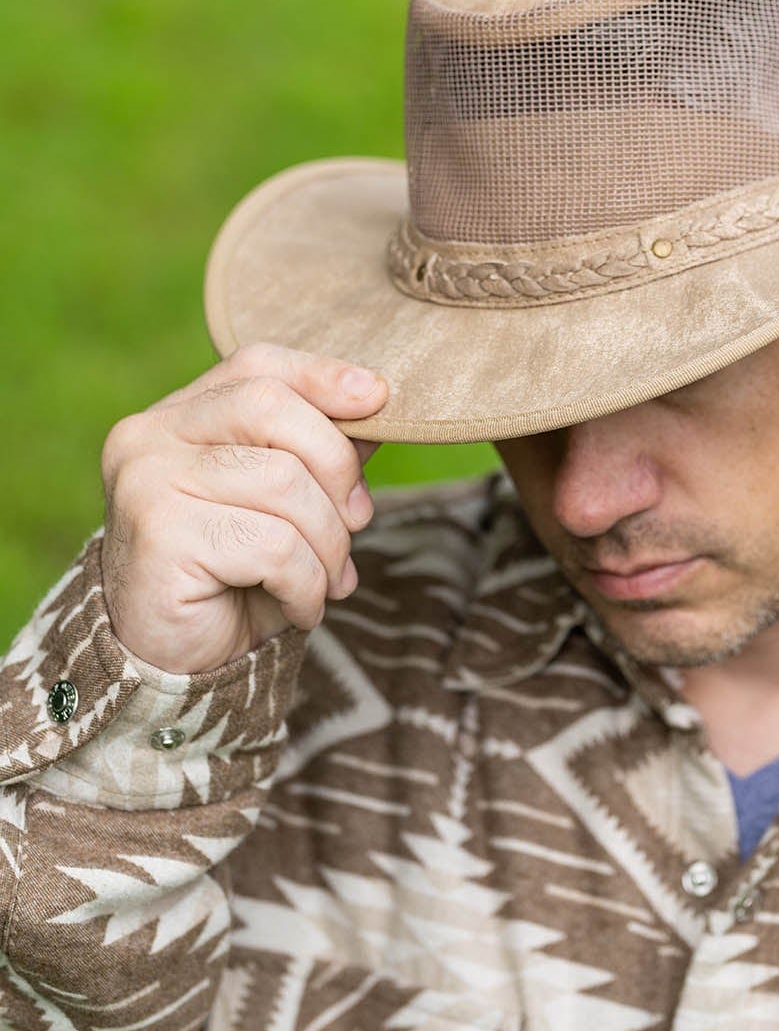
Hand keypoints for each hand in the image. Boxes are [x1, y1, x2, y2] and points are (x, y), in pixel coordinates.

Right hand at [99, 342, 388, 672]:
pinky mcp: (160, 538)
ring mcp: (147, 483)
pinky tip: (299, 606)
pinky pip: (273, 545)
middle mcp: (149, 437)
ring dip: (329, 542)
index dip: (322, 376)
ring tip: (327, 578)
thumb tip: (378, 404)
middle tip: (358, 520)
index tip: (379, 399)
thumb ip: (321, 450)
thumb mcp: (288, 503)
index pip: (256, 366)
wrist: (176, 664)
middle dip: (337, 467)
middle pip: (272, 409)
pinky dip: (306, 582)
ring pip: (284, 482)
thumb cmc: (237, 573)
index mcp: (177, 415)